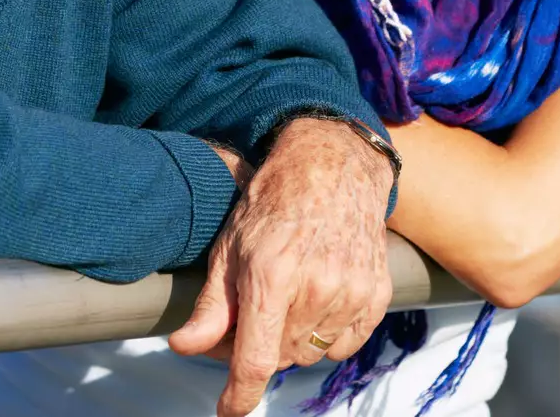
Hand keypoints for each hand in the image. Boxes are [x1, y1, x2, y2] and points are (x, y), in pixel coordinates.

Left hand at [168, 119, 393, 416]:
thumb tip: (184, 347)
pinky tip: (319, 298)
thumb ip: (211, 305)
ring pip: (312, 353)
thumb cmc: (274, 202)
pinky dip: (328, 334)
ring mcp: (352, 291)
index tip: (228, 410)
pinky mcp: (376, 293)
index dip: (239, 395)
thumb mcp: (230, 247)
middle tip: (255, 312)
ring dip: (295, 339)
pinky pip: (345, 344)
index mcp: (272, 277)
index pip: (256, 360)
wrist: (334, 166)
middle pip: (282, 357)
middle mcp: (316, 288)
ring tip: (289, 296)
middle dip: (263, 346)